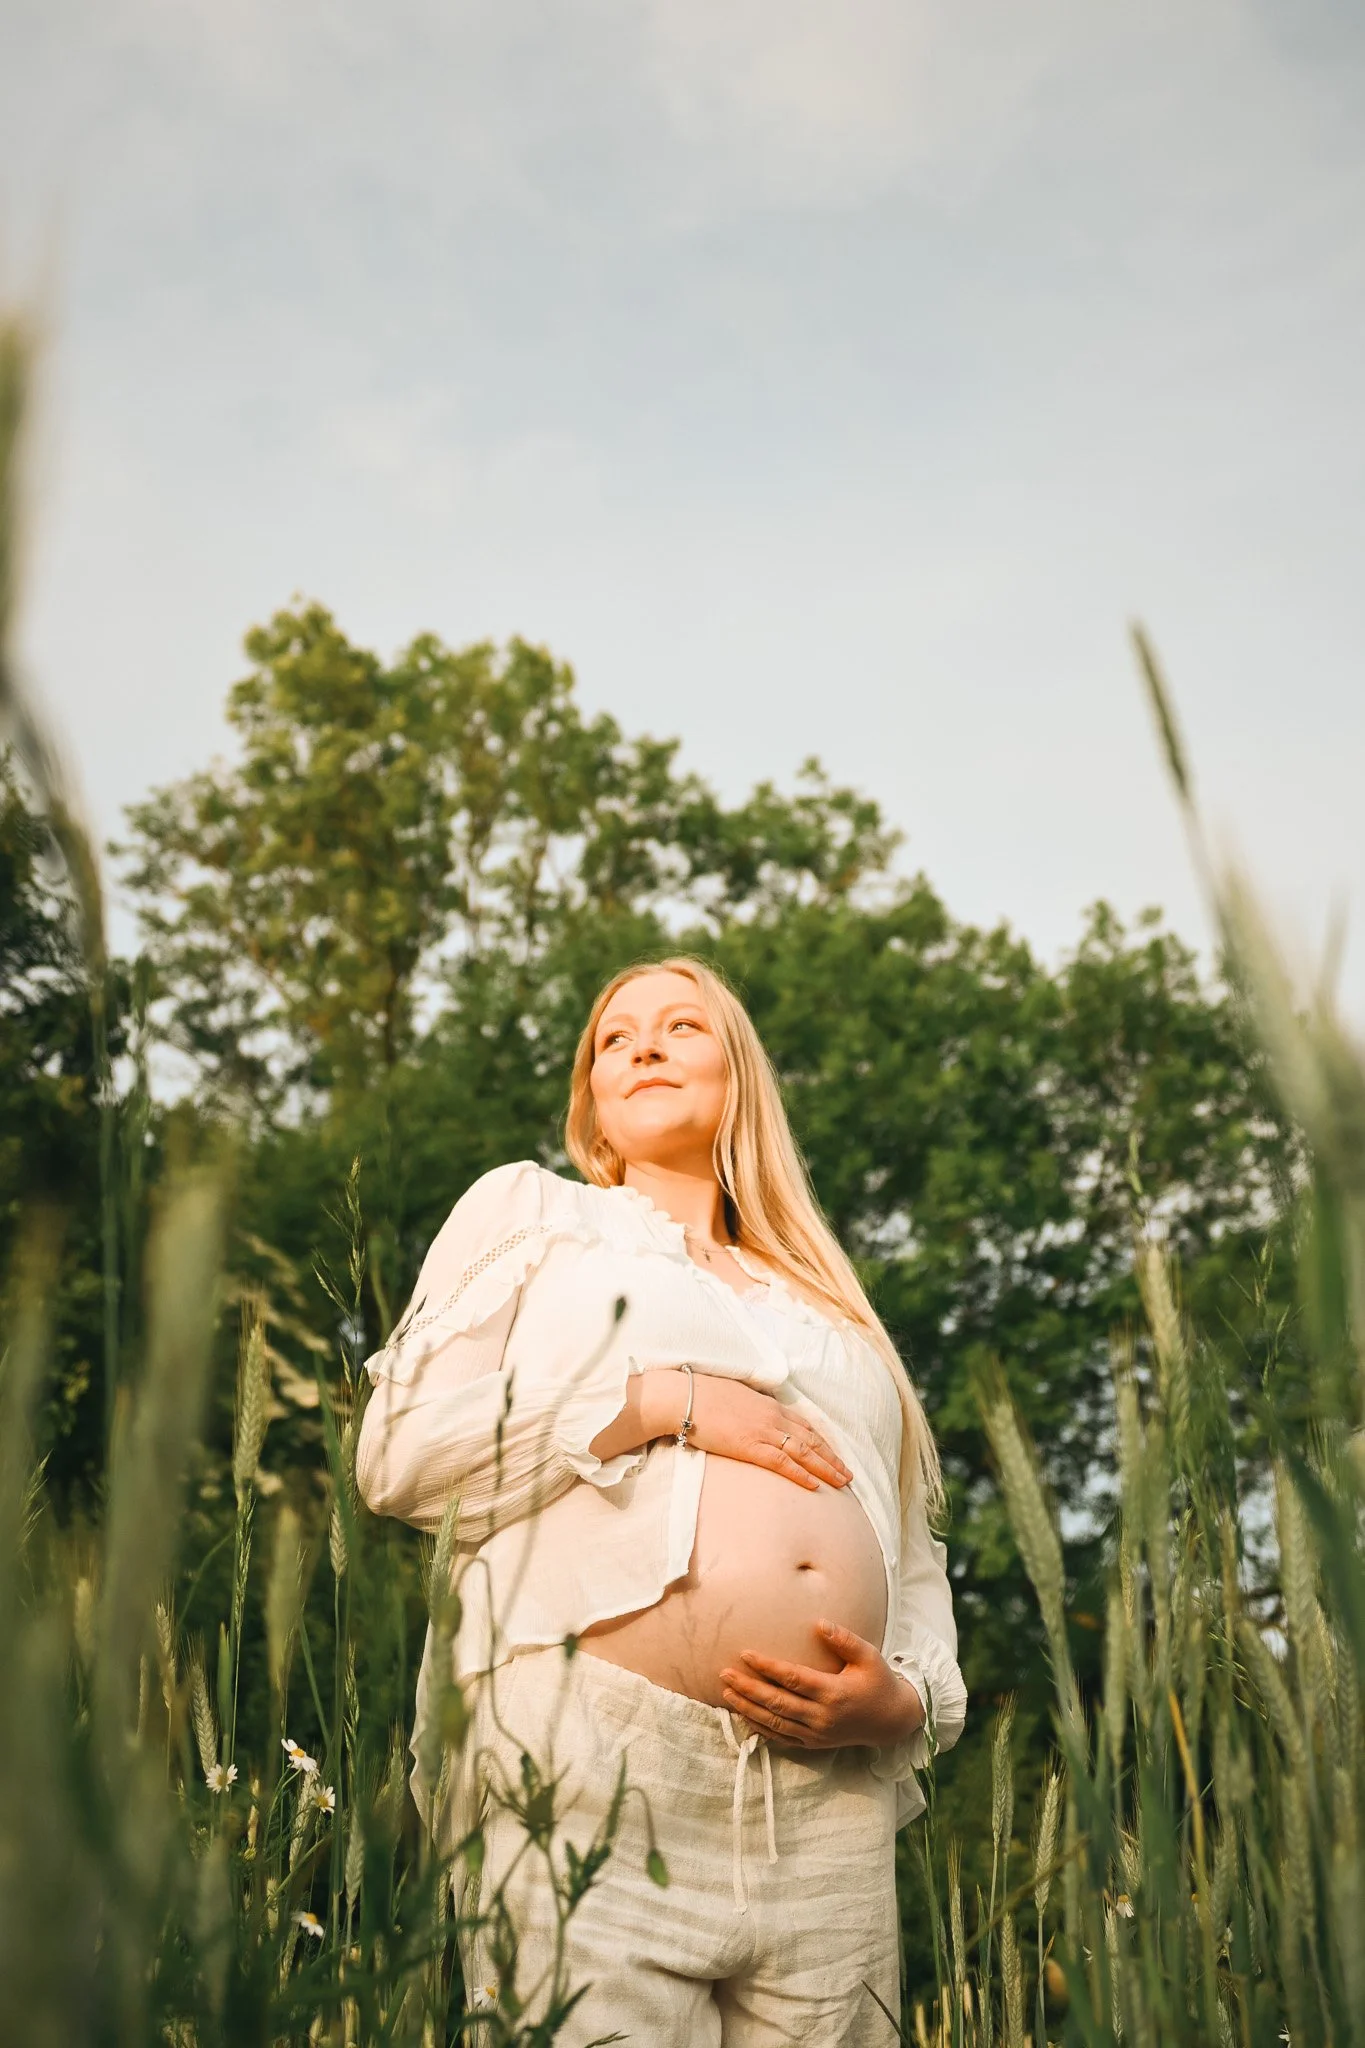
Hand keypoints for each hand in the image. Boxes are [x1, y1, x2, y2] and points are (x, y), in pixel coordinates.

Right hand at [672, 1374, 852, 1491]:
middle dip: (832, 1458)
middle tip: (848, 1474)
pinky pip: (782, 1463)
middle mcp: (772, 1417)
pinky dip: (801, 1474)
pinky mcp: (750, 1446)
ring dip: (826, 1468)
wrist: (684, 1397)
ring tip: (842, 1482)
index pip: (805, 1425)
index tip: (834, 1454)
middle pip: (811, 1439)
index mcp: (769, 1404)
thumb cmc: (703, 1395)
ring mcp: (763, 1431)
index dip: (822, 1442)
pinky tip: (814, 1486)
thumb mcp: (735, 1395)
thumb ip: (751, 1406)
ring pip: (804, 1452)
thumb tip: (754, 1415)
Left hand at [719, 1620, 925, 1748]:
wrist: (892, 1721)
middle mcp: (822, 1717)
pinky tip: (744, 1716)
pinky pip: (781, 1738)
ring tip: (726, 1693)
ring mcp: (817, 1734)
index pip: (793, 1678)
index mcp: (834, 1693)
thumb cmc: (879, 1682)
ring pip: (775, 1722)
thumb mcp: (869, 1656)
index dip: (767, 1666)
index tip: (745, 1654)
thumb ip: (844, 1640)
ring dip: (748, 1708)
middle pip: (777, 1702)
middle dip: (748, 1688)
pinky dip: (760, 1728)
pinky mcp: (814, 1744)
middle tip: (725, 1674)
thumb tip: (818, 1623)